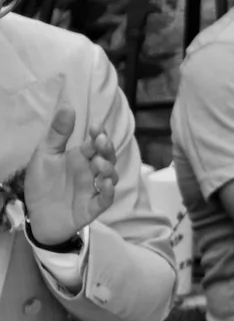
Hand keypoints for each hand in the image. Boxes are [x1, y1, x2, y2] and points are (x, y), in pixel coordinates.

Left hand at [21, 108, 114, 246]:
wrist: (35, 215)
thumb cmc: (42, 183)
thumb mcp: (45, 154)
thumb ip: (58, 133)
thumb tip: (68, 105)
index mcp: (80, 157)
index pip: (96, 143)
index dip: (99, 135)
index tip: (96, 127)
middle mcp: (90, 172)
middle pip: (107, 158)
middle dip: (107, 149)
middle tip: (100, 142)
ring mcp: (93, 189)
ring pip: (110, 177)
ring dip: (108, 169)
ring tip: (99, 164)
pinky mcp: (92, 207)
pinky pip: (105, 200)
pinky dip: (108, 192)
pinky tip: (104, 184)